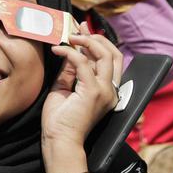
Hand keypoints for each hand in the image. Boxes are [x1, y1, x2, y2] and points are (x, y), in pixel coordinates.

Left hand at [42, 30, 123, 148]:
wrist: (59, 141)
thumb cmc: (60, 121)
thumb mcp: (65, 89)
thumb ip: (70, 71)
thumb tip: (70, 51)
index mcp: (107, 91)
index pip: (110, 60)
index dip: (98, 42)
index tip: (82, 30)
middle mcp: (111, 90)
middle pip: (114, 54)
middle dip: (96, 38)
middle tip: (77, 31)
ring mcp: (105, 91)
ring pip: (104, 54)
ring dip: (86, 41)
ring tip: (69, 37)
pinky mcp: (93, 92)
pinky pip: (82, 62)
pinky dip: (69, 52)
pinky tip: (58, 50)